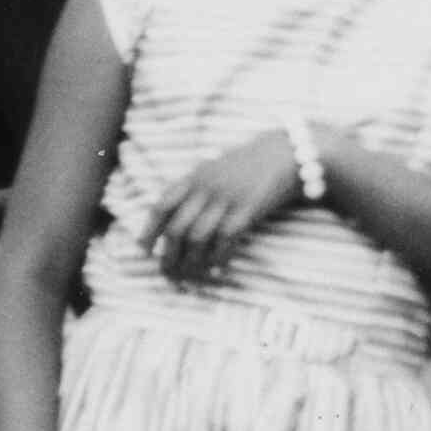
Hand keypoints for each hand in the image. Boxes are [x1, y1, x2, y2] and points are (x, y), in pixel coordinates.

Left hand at [140, 129, 305, 286]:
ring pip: (198, 238)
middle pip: (177, 228)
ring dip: (192, 262)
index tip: (144, 250)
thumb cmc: (250, 164)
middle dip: (169, 256)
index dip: (149, 230)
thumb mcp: (215, 168)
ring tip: (191, 276)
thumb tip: (173, 217)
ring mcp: (226, 198)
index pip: (162, 206)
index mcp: (194, 176)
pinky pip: (226, 239)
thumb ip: (195, 187)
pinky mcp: (248, 209)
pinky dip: (220, 258)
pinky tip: (218, 269)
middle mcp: (206, 187)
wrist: (286, 153)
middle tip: (167, 273)